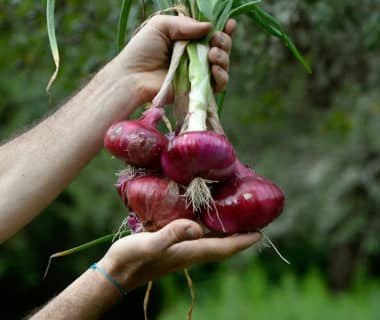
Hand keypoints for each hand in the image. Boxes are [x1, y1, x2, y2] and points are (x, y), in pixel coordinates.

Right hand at [98, 219, 260, 290]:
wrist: (117, 272)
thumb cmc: (131, 258)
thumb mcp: (149, 244)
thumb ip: (172, 235)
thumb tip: (197, 228)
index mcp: (189, 251)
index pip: (223, 247)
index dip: (242, 241)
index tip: (260, 232)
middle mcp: (190, 252)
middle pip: (223, 246)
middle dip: (240, 237)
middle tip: (255, 223)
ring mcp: (182, 251)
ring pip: (213, 242)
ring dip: (227, 234)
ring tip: (237, 219)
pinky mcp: (173, 247)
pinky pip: (199, 238)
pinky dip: (210, 230)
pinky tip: (207, 220)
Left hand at [110, 15, 235, 106]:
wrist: (133, 77)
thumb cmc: (142, 50)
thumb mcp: (160, 26)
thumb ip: (184, 24)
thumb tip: (210, 27)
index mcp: (187, 40)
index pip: (210, 35)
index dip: (223, 30)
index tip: (230, 24)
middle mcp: (195, 57)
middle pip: (220, 49)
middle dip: (224, 42)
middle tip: (216, 41)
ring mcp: (197, 74)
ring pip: (222, 66)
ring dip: (224, 58)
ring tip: (213, 55)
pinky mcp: (197, 90)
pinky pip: (218, 85)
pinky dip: (222, 76)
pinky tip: (215, 69)